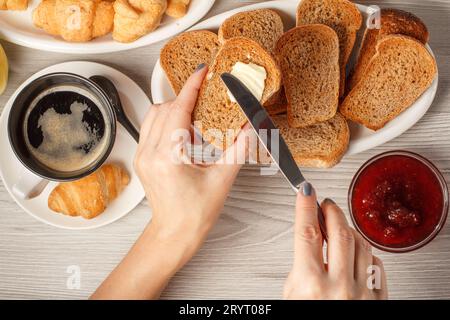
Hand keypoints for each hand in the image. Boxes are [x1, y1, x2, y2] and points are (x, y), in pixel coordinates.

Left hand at [134, 64, 248, 262]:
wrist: (174, 234)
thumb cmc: (194, 215)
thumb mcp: (222, 180)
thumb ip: (238, 149)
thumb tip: (251, 128)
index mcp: (168, 157)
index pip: (178, 110)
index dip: (191, 87)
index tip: (202, 72)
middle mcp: (150, 153)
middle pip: (164, 108)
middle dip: (186, 99)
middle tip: (207, 100)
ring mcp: (142, 156)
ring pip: (154, 116)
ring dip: (175, 110)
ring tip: (197, 121)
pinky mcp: (142, 159)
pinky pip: (151, 128)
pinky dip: (167, 122)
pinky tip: (185, 133)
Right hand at [283, 183, 387, 299]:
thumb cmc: (308, 319)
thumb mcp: (292, 296)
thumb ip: (301, 267)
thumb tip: (311, 242)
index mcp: (312, 285)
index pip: (307, 233)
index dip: (305, 207)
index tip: (305, 191)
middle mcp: (339, 287)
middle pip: (339, 232)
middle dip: (331, 211)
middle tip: (326, 205)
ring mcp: (362, 293)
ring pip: (361, 244)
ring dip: (348, 231)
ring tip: (339, 231)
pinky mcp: (379, 299)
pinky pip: (376, 264)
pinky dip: (364, 254)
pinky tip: (354, 256)